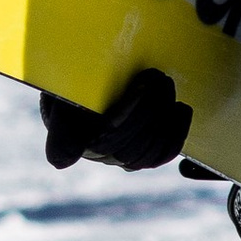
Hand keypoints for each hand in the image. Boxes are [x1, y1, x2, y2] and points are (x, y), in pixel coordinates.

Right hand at [40, 70, 194, 171]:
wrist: (83, 84)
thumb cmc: (71, 88)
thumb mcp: (60, 99)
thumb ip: (61, 130)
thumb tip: (61, 163)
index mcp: (77, 142)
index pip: (107, 137)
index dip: (131, 114)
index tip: (141, 87)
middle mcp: (100, 156)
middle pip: (131, 146)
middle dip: (150, 110)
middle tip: (159, 78)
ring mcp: (122, 158)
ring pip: (149, 152)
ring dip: (165, 118)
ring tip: (166, 85)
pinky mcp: (143, 153)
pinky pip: (162, 154)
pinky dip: (176, 133)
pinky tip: (180, 109)